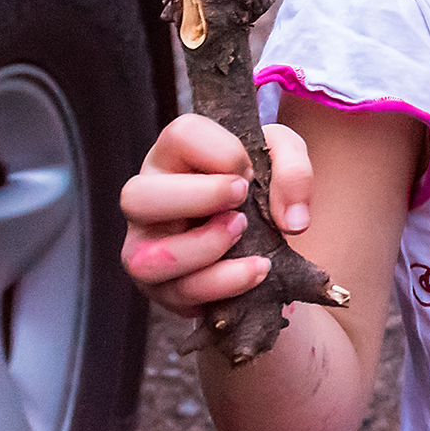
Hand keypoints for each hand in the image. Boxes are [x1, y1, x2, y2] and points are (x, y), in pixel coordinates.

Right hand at [120, 113, 312, 316]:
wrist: (262, 234)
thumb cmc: (256, 183)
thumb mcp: (282, 157)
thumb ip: (294, 170)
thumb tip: (293, 221)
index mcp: (173, 154)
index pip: (179, 136)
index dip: (222, 151)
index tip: (249, 169)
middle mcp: (148, 197)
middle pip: (136, 197)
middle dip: (199, 198)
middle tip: (241, 198)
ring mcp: (147, 246)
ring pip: (144, 259)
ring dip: (205, 247)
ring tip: (242, 233)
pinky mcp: (161, 287)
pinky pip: (179, 294)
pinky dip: (224, 284)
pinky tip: (256, 270)